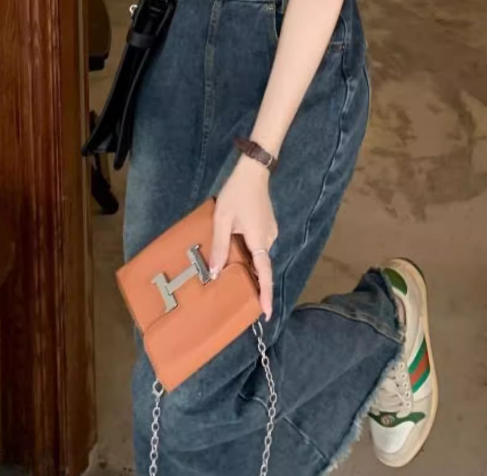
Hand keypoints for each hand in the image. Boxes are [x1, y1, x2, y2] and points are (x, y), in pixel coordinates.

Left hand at [209, 157, 277, 319]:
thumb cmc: (236, 194)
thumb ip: (219, 247)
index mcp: (259, 240)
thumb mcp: (222, 220)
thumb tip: (216, 273)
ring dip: (247, 261)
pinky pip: (258, 244)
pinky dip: (249, 250)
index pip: (264, 273)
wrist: (253, 171)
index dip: (265, 294)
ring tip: (229, 265)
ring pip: (258, 253)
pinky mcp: (268, 224)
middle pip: (259, 264)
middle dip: (251, 278)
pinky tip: (236, 246)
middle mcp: (269, 238)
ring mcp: (270, 231)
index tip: (267, 314)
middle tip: (234, 289)